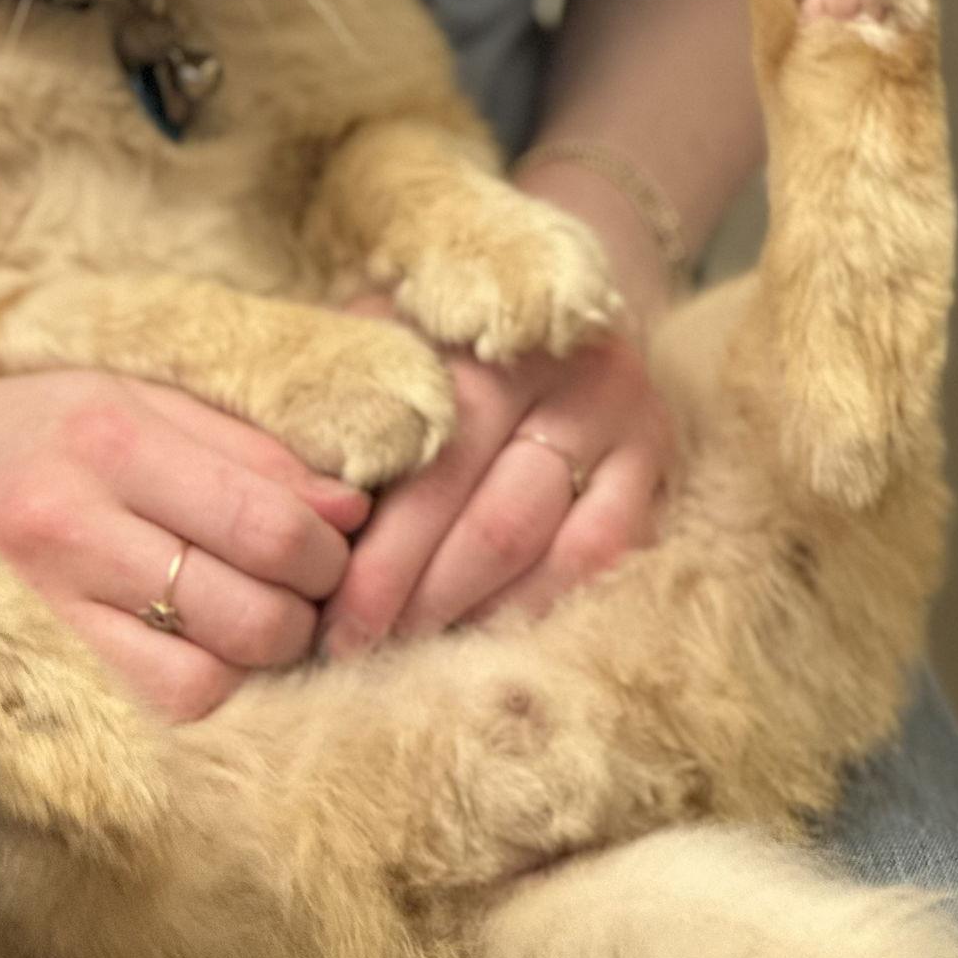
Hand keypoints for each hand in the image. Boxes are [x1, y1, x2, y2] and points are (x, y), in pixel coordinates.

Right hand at [0, 349, 367, 722]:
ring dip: (256, 664)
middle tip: (305, 598)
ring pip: (209, 679)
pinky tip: (193, 659)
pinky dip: (196, 696)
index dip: (332, 552)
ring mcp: (38, 607)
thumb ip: (247, 445)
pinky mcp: (22, 668)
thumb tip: (353, 508)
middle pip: (254, 606)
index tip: (337, 550)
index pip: (272, 520)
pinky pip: (150, 715)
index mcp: (109, 436)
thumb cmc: (35, 429)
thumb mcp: (137, 399)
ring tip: (250, 628)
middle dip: (308, 613)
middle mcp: (68, 522)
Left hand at [318, 318, 671, 655]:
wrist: (547, 299)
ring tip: (415, 658)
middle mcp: (566, 372)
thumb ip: (339, 414)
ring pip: (552, 545)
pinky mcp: (660, 455)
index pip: (432, 470)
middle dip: (419, 600)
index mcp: (486, 341)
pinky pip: (607, 552)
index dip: (380, 558)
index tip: (329, 622)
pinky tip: (493, 635)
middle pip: (493, 520)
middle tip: (362, 656)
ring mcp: (625, 414)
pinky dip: (547, 601)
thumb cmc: (431, 338)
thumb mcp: (378, 344)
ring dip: (480, 614)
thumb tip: (297, 519)